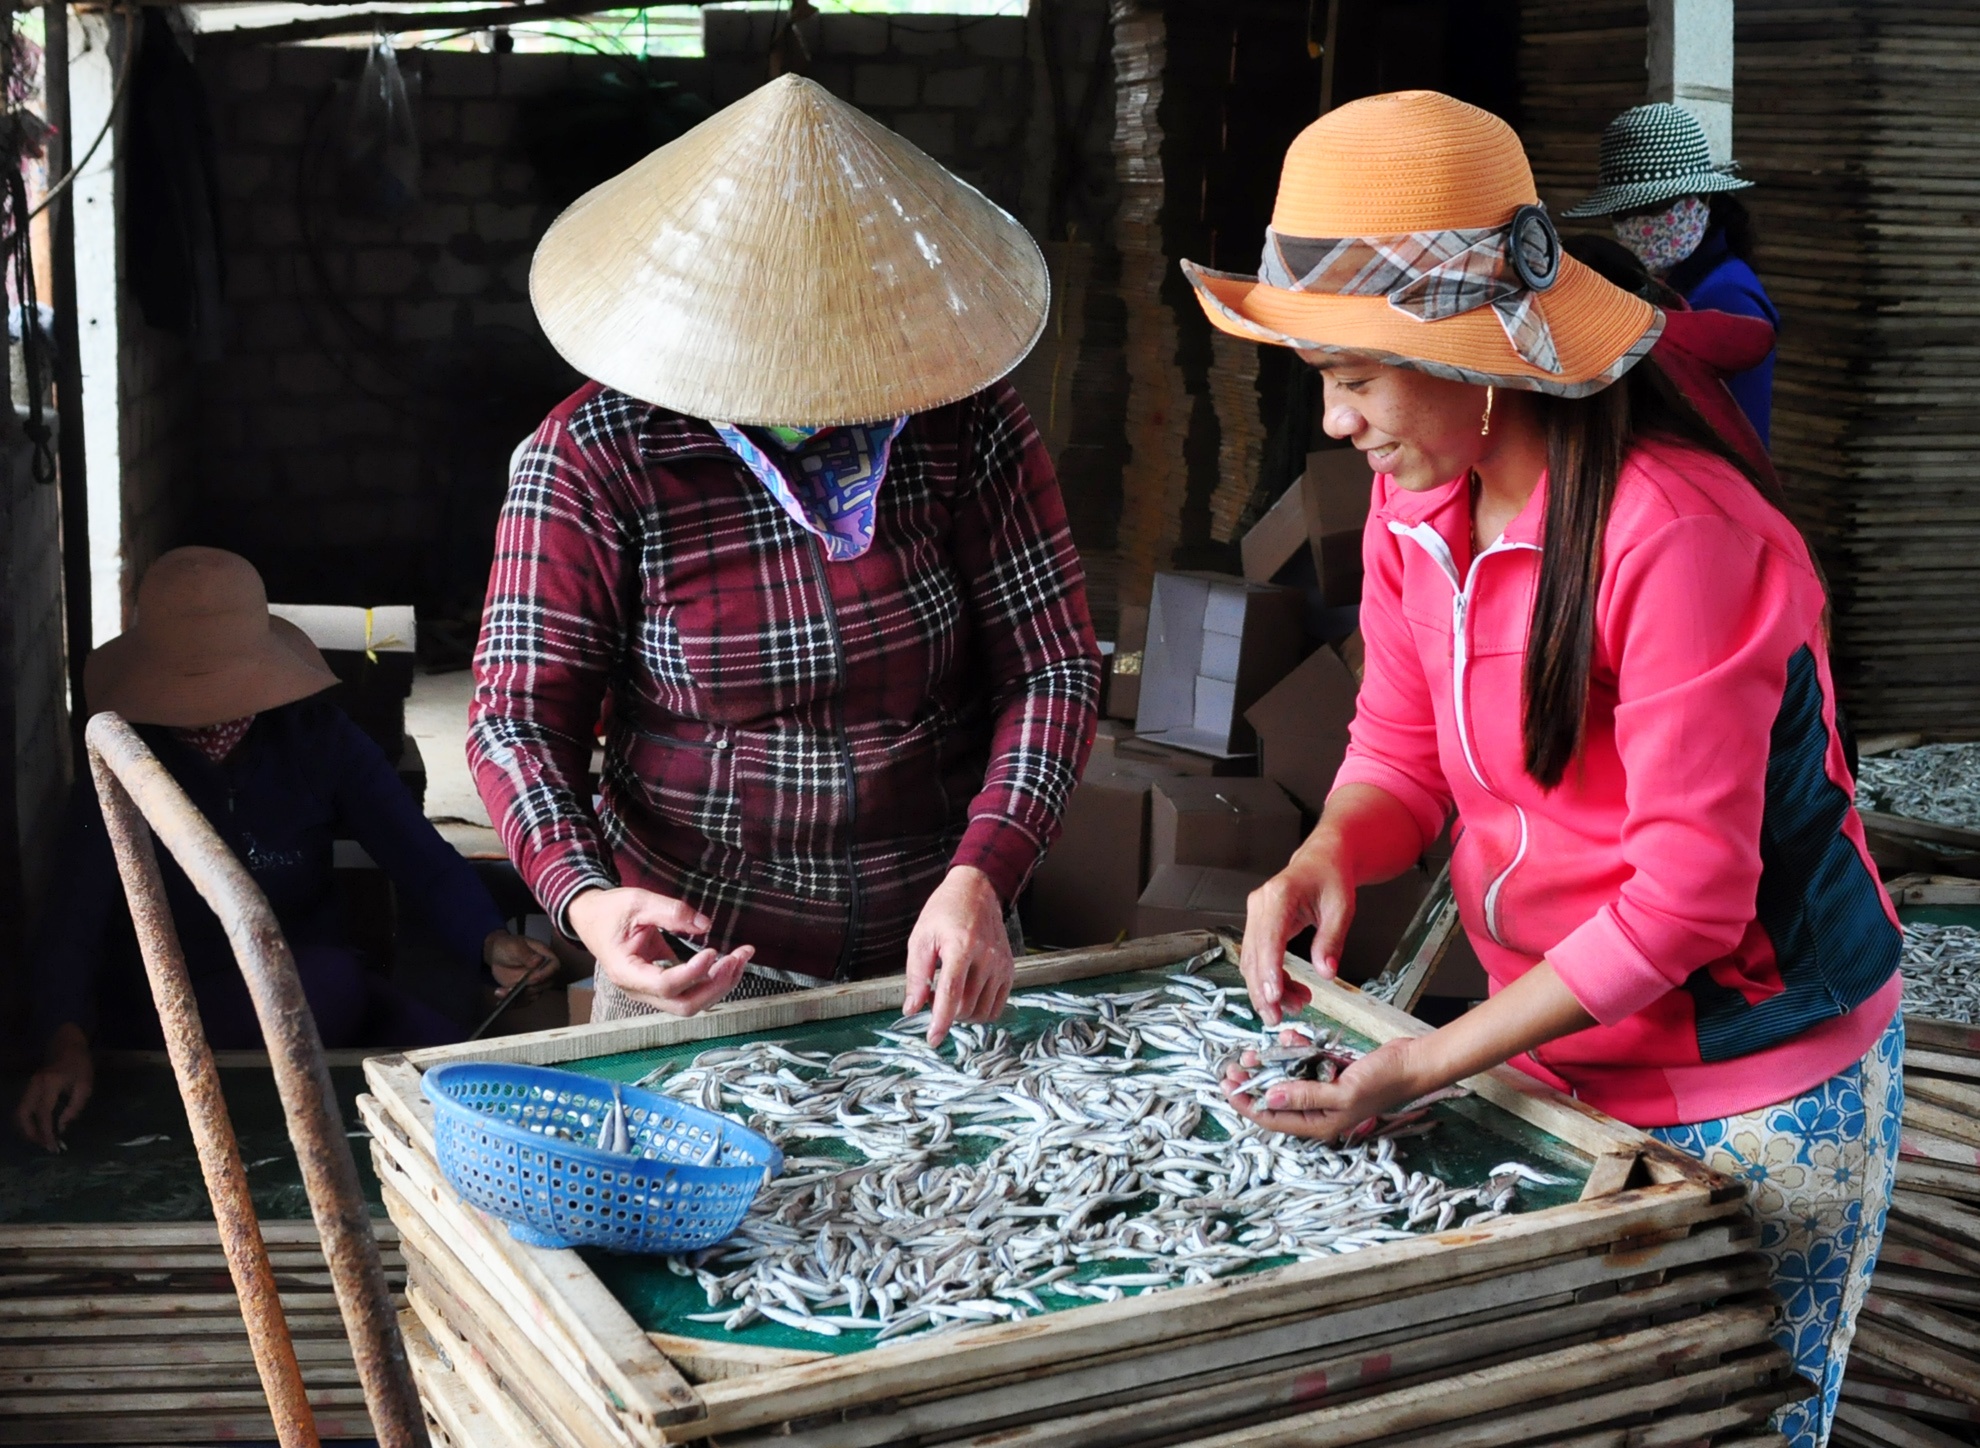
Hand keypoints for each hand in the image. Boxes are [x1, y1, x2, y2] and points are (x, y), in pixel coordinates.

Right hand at [15, 1024, 92, 1152]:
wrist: (67, 1044)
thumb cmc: (80, 1064)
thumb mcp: (85, 1085)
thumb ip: (74, 1107)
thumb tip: (62, 1127)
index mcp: (50, 1084)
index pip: (44, 1114)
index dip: (47, 1132)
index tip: (53, 1146)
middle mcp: (34, 1086)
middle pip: (24, 1115)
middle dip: (33, 1134)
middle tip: (47, 1146)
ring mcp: (29, 1086)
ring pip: (20, 1113)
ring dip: (28, 1129)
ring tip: (43, 1139)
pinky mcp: (29, 1088)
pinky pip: (23, 1108)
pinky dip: (29, 1121)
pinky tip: (40, 1127)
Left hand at [484, 931, 560, 994]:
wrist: (495, 954)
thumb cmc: (507, 945)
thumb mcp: (514, 947)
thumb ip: (526, 954)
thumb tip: (539, 960)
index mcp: (545, 956)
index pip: (554, 966)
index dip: (546, 973)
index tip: (532, 977)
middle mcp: (543, 970)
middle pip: (546, 984)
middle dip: (530, 988)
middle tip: (514, 986)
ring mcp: (534, 982)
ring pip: (534, 994)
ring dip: (518, 996)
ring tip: (502, 991)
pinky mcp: (525, 991)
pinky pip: (523, 1000)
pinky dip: (512, 1002)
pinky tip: (501, 998)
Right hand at [566, 887, 752, 1017]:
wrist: (592, 918)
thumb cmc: (610, 911)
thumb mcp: (638, 901)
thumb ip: (671, 912)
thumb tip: (704, 924)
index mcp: (626, 971)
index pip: (664, 985)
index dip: (693, 972)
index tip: (713, 951)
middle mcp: (638, 989)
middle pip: (683, 1005)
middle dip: (716, 985)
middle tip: (737, 958)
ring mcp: (650, 991)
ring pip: (690, 1003)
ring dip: (719, 985)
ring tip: (740, 958)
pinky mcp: (661, 986)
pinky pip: (690, 993)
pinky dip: (712, 981)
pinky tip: (728, 963)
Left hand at [904, 866, 1012, 1046]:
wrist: (977, 891)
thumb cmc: (944, 912)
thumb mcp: (921, 938)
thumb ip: (917, 976)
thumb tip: (912, 1009)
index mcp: (961, 947)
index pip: (951, 994)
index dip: (941, 1021)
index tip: (933, 1039)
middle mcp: (986, 957)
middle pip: (966, 1006)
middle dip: (947, 1013)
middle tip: (934, 998)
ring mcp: (1001, 964)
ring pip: (982, 1011)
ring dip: (963, 1014)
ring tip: (951, 996)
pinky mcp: (1009, 969)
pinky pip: (997, 1006)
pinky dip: (980, 1010)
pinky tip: (968, 997)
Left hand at [1223, 1036, 1424, 1141]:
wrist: (1413, 1062)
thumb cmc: (1384, 1081)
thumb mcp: (1342, 1091)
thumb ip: (1305, 1095)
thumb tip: (1269, 1096)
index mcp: (1321, 1124)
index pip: (1273, 1118)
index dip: (1247, 1103)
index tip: (1227, 1085)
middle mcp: (1320, 1112)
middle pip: (1276, 1100)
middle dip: (1254, 1082)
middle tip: (1233, 1064)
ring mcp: (1326, 1092)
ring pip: (1288, 1080)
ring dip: (1271, 1064)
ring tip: (1253, 1051)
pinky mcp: (1333, 1073)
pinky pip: (1305, 1064)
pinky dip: (1295, 1052)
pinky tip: (1289, 1039)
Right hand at [1241, 843, 1356, 1024]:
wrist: (1322, 859)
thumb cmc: (1331, 878)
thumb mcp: (1341, 908)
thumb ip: (1331, 941)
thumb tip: (1325, 973)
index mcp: (1280, 895)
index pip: (1269, 938)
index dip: (1269, 970)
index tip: (1273, 996)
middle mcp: (1260, 904)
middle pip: (1254, 955)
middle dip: (1263, 990)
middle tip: (1277, 1018)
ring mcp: (1255, 914)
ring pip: (1252, 961)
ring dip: (1266, 988)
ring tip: (1293, 1006)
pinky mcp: (1258, 925)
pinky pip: (1257, 957)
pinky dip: (1269, 978)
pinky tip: (1287, 991)